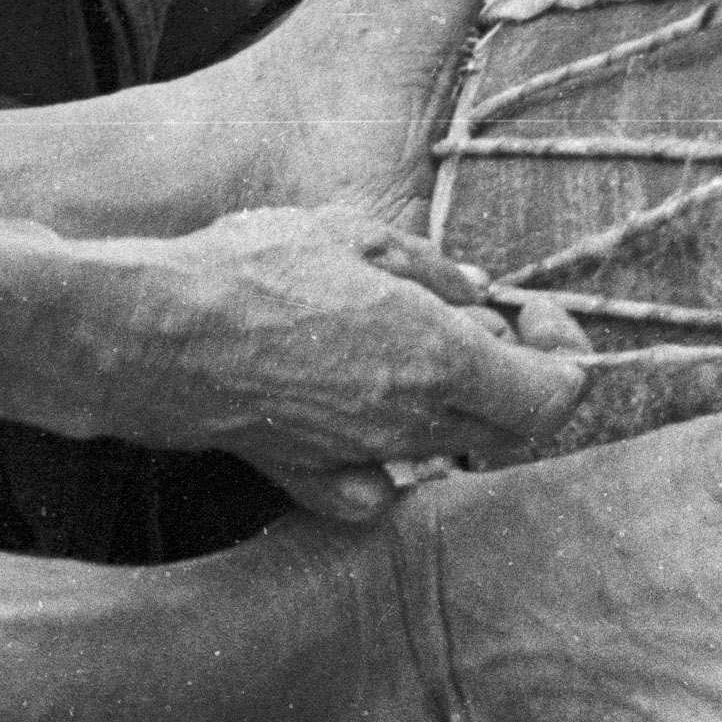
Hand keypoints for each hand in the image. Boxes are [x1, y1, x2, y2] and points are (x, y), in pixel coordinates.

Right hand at [95, 207, 590, 517]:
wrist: (157, 335)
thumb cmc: (254, 271)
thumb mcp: (356, 235)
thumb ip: (431, 269)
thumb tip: (478, 292)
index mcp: (440, 359)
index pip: (558, 392)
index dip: (564, 350)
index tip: (534, 310)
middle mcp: (414, 423)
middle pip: (510, 424)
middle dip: (513, 369)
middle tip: (478, 317)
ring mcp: (365, 461)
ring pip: (450, 448)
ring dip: (453, 400)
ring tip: (407, 339)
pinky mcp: (313, 481)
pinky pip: (380, 486)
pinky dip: (390, 455)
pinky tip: (358, 407)